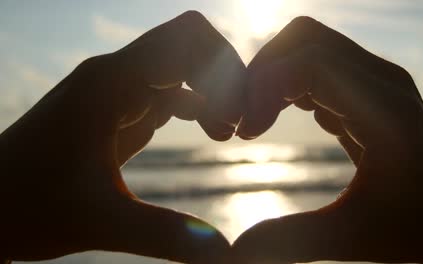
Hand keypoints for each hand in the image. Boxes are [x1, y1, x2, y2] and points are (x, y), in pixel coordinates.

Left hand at [0, 11, 244, 262]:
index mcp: (111, 84)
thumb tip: (226, 254)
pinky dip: (200, 105)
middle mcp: (116, 76)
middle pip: (192, 45)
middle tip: (238, 127)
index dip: (226, 71)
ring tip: (226, 135)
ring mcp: (118, 91)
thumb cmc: (26, 208)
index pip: (188, 40)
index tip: (235, 123)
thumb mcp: (100, 222)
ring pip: (184, 67)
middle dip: (226, 78)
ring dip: (214, 93)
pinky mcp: (120, 110)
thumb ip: (166, 235)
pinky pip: (172, 89)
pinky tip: (210, 134)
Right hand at [234, 17, 422, 262]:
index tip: (246, 133)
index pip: (310, 64)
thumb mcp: (351, 237)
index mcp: (384, 113)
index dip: (264, 88)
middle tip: (247, 121)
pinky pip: (317, 64)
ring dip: (273, 76)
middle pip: (305, 39)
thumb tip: (235, 250)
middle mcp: (383, 82)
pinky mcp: (367, 88)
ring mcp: (376, 80)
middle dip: (263, 72)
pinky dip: (288, 84)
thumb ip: (291, 239)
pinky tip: (281, 119)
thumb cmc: (414, 229)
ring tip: (258, 122)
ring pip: (308, 45)